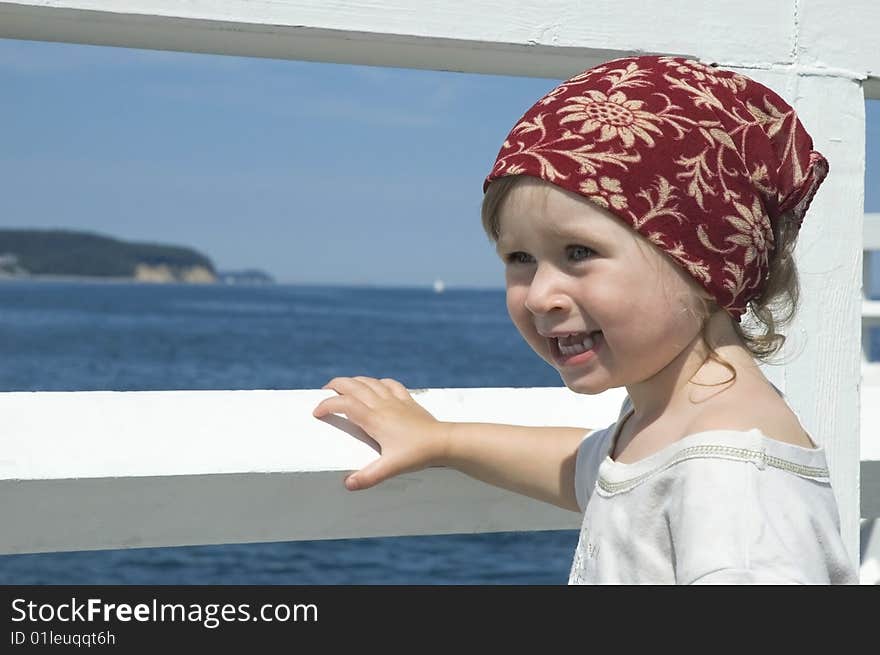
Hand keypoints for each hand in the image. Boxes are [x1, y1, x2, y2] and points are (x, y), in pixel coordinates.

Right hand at [312, 376, 449, 490]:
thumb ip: (368, 476)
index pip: (345, 404)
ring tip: (344, 387)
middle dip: (335, 385)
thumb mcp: (391, 468)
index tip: (317, 412)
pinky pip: (390, 384)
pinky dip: (378, 382)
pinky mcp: (408, 400)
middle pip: (353, 385)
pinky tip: (376, 386)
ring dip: (354, 381)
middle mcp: (382, 405)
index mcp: (375, 419)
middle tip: (324, 392)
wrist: (444, 442)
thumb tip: (348, 484)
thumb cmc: (418, 454)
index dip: (327, 405)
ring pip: (370, 382)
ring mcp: (396, 400)